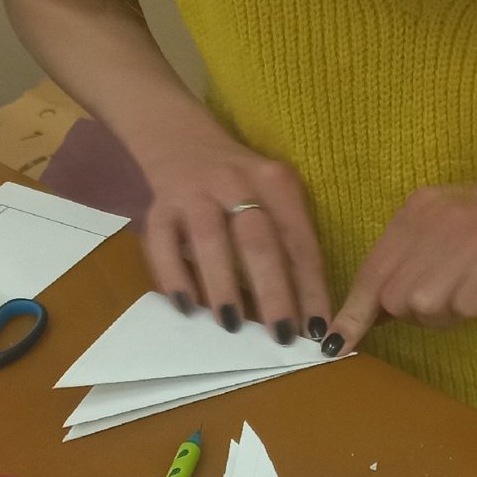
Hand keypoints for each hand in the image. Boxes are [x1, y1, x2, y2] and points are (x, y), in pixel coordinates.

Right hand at [140, 126, 331, 343]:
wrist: (184, 142)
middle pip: (258, 242)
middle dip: (273, 292)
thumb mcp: (274, 197)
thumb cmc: (243, 184)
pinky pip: (162, 243)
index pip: (299, 241)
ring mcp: (193, 193)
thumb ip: (288, 243)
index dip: (311, 288)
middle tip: (281, 335)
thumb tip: (306, 313)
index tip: (317, 329)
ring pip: (210, 240)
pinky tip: (185, 306)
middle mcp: (235, 183)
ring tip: (231, 325)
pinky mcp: (159, 206)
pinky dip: (173, 276)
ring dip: (222, 285)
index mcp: (275, 182)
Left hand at [326, 171, 476, 351]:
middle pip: (394, 296)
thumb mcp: (459, 222)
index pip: (372, 269)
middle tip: (454, 302)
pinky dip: (475, 311)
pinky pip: (465, 307)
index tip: (334, 345)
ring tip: (476, 295)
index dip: (352, 312)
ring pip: (424, 306)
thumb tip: (374, 309)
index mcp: (422, 206)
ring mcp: (472, 235)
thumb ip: (416, 257)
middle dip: (415, 315)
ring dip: (447, 316)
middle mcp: (440, 216)